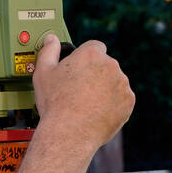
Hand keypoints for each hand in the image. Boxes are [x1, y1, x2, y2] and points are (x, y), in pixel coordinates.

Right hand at [33, 34, 134, 151]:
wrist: (69, 132)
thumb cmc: (55, 103)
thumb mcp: (43, 74)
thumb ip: (48, 51)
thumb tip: (52, 40)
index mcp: (91, 55)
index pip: (94, 47)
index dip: (85, 58)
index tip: (78, 69)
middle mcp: (110, 65)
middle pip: (105, 65)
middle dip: (95, 74)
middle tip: (79, 90)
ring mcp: (121, 84)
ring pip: (114, 82)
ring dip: (105, 89)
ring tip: (87, 104)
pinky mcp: (128, 101)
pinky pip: (121, 99)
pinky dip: (113, 104)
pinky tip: (97, 111)